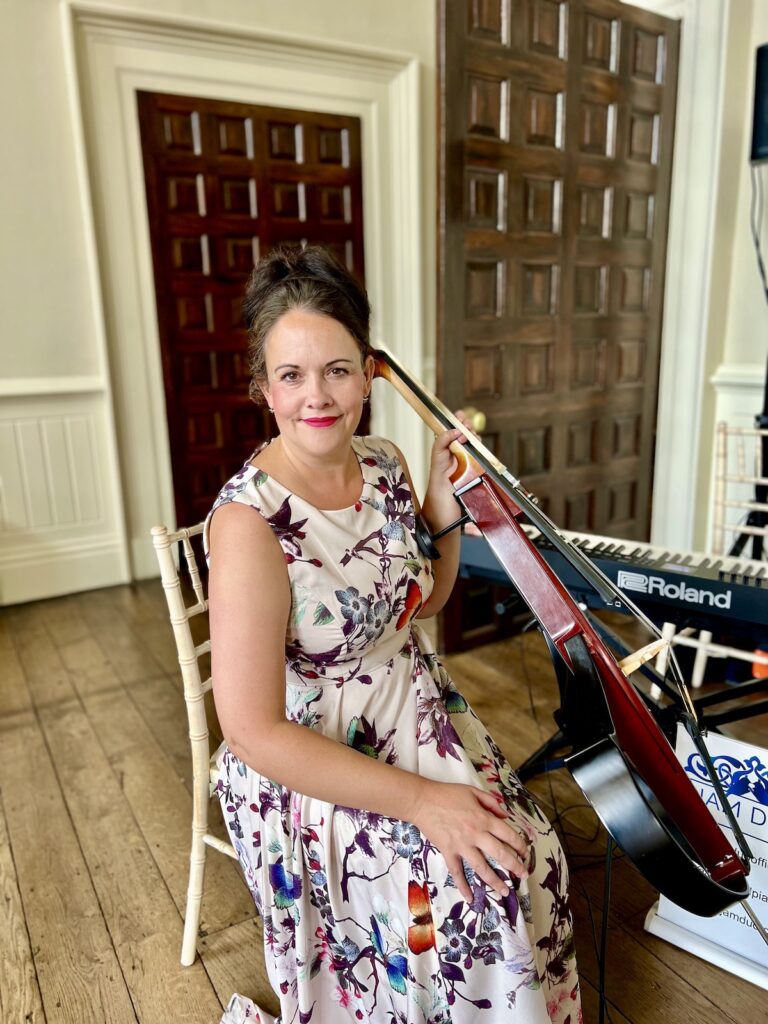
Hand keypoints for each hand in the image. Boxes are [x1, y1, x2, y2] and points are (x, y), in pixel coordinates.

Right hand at [410, 780, 529, 901]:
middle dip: (514, 866)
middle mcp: (476, 834)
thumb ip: (491, 803)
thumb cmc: (447, 793)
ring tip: (505, 891)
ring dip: (495, 881)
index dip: (519, 845)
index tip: (525, 853)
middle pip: (500, 853)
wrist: (422, 800)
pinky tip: (469, 898)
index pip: (508, 834)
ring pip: (482, 867)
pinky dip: (463, 886)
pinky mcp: (448, 852)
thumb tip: (506, 816)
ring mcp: (462, 845)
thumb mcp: (473, 791)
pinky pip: (457, 872)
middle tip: (523, 875)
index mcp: (484, 818)